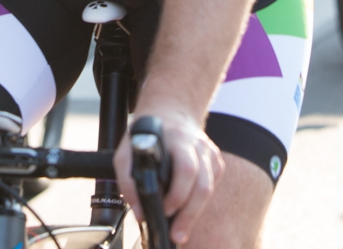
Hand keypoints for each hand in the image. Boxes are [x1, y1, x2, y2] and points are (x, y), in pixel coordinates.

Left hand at [112, 103, 221, 244]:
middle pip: (202, 185)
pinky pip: (213, 184)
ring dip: (195, 213)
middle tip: (177, 234)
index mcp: (177, 138)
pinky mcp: (216, 159)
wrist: (169, 109)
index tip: (165, 211)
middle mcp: (197, 145)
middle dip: (189, 213)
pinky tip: (188, 206)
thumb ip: (128, 181)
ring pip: (209, 188)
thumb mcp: (126, 151)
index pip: (186, 169)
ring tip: (181, 231)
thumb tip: (140, 213)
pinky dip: (201, 199)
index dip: (178, 194)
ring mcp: (209, 151)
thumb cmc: (146, 133)